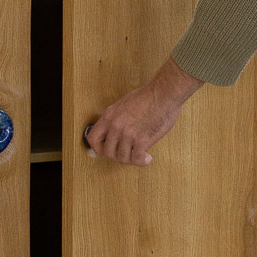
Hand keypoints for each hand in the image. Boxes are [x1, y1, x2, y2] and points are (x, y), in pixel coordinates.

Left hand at [85, 57, 204, 166]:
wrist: (164, 94)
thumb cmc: (148, 96)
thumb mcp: (123, 104)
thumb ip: (115, 118)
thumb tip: (111, 132)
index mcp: (109, 116)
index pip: (92, 139)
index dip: (98, 148)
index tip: (106, 151)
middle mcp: (115, 126)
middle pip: (108, 152)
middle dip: (118, 156)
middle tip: (128, 153)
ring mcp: (128, 134)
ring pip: (123, 158)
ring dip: (131, 159)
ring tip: (140, 155)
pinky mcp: (142, 140)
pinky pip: (137, 160)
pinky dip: (142, 161)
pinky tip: (147, 157)